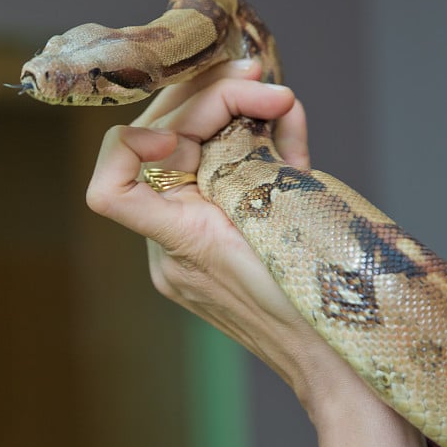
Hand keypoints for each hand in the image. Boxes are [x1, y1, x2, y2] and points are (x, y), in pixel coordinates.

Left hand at [86, 60, 428, 446]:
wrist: (338, 369)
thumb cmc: (321, 309)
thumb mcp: (298, 224)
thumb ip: (276, 163)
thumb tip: (277, 107)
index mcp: (182, 244)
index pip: (109, 188)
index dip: (130, 143)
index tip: (181, 132)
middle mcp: (173, 245)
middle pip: (159, 150)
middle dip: (206, 99)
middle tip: (256, 77)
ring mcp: (191, 244)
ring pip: (188, 158)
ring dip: (229, 116)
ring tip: (275, 98)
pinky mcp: (215, 242)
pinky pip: (214, 184)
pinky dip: (245, 151)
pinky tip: (282, 131)